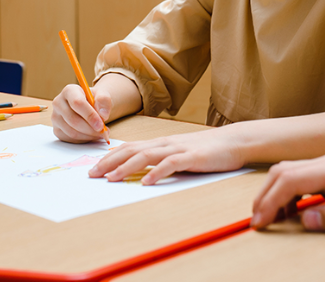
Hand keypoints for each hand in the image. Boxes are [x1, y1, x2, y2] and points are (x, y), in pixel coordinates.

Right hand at [52, 84, 111, 142]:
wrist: (88, 106)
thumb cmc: (94, 100)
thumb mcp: (102, 95)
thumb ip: (104, 101)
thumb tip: (103, 114)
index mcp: (69, 91)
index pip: (77, 103)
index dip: (90, 115)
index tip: (101, 125)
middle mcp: (58, 103)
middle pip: (73, 120)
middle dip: (90, 129)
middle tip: (103, 132)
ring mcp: (55, 117)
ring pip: (72, 132)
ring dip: (88, 136)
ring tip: (99, 133)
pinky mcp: (56, 129)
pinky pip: (70, 139)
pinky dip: (83, 140)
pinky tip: (91, 135)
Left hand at [89, 125, 247, 184]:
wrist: (232, 141)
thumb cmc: (204, 149)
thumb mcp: (177, 152)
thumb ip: (159, 158)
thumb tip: (138, 170)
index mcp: (159, 143)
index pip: (128, 148)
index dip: (108, 158)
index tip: (92, 169)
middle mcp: (164, 143)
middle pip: (131, 150)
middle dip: (109, 162)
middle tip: (92, 175)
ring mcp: (177, 149)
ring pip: (146, 156)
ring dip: (126, 167)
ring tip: (111, 179)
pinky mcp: (191, 157)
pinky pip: (170, 165)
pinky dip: (156, 173)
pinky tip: (146, 182)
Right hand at [250, 153, 324, 231]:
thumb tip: (305, 221)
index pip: (289, 180)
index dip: (268, 202)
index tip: (259, 224)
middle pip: (281, 173)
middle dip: (263, 197)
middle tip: (257, 224)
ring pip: (288, 172)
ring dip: (273, 194)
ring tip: (271, 220)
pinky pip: (300, 176)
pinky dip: (286, 192)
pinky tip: (291, 211)